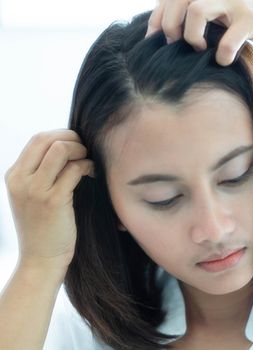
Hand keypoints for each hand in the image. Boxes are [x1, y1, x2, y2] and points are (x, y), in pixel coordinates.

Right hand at [4, 129, 93, 272]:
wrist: (41, 260)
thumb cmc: (45, 227)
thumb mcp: (34, 196)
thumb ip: (43, 172)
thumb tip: (68, 147)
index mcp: (14, 175)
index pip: (37, 139)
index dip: (61, 135)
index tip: (78, 145)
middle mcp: (20, 179)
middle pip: (46, 139)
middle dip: (72, 139)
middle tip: (86, 151)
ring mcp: (35, 190)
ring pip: (60, 149)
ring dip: (80, 150)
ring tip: (89, 162)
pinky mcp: (53, 200)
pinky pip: (74, 169)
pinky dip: (87, 166)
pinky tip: (93, 174)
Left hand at [145, 0, 252, 65]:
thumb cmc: (242, 20)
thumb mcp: (216, 11)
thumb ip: (194, 14)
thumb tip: (161, 32)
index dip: (156, 18)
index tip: (153, 39)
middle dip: (169, 26)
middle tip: (176, 44)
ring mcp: (234, 1)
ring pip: (196, 10)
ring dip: (191, 36)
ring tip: (199, 48)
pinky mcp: (251, 19)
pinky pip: (228, 39)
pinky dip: (222, 54)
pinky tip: (224, 60)